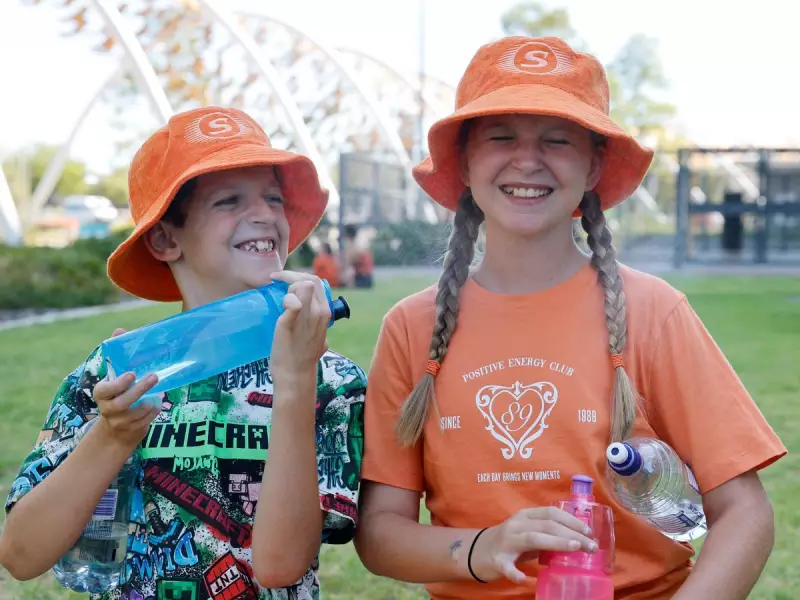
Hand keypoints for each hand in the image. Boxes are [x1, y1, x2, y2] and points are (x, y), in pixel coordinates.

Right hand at [93, 328, 160, 447]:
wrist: (117, 427)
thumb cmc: (118, 393)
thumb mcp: (115, 376)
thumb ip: (117, 355)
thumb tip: (119, 330)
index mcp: (102, 394)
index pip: (105, 390)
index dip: (118, 384)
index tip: (132, 374)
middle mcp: (108, 409)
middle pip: (123, 403)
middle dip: (140, 390)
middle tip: (154, 376)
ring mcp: (120, 422)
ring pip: (137, 413)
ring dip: (150, 401)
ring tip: (158, 391)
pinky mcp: (132, 430)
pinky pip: (147, 420)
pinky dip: (154, 411)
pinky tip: (157, 402)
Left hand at [269, 271, 330, 386]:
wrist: (295, 374)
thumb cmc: (303, 357)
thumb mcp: (319, 335)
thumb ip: (316, 323)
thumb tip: (308, 315)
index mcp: (326, 312)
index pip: (317, 282)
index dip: (300, 276)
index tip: (285, 280)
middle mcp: (320, 311)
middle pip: (310, 279)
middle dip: (292, 276)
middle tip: (277, 281)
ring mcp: (306, 316)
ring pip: (301, 286)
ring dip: (288, 287)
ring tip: (279, 298)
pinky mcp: (290, 322)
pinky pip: (292, 302)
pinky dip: (287, 300)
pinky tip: (281, 304)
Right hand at [471, 507, 597, 584]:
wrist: (477, 551)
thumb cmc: (510, 541)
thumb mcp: (528, 532)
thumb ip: (547, 534)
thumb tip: (577, 540)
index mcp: (525, 516)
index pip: (551, 513)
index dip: (571, 520)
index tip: (589, 531)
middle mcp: (516, 524)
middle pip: (547, 525)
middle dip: (571, 534)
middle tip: (591, 546)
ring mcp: (506, 541)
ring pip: (532, 538)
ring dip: (555, 543)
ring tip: (573, 548)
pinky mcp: (497, 560)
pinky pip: (507, 566)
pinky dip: (516, 573)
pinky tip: (524, 579)